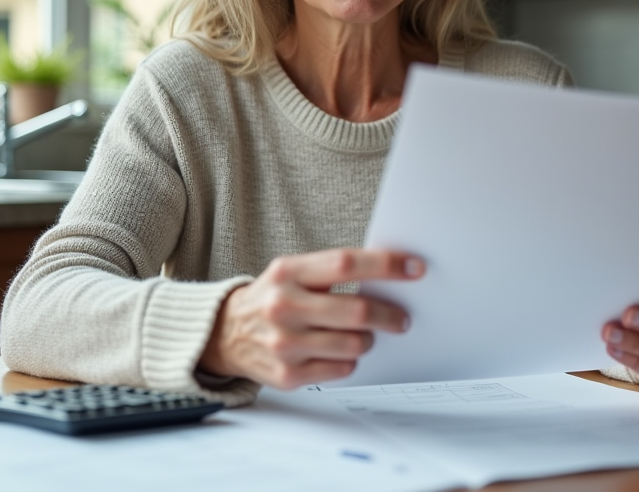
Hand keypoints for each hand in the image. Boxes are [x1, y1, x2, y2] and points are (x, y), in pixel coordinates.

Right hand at [199, 248, 423, 388]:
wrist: (223, 333)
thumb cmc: (270, 298)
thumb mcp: (291, 273)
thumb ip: (330, 272)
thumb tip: (387, 278)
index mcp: (287, 272)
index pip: (346, 263)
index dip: (386, 265)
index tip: (415, 268)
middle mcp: (283, 306)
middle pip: (357, 310)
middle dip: (390, 314)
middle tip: (401, 317)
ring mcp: (284, 344)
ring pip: (354, 344)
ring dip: (369, 339)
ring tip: (365, 335)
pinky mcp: (287, 375)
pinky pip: (340, 368)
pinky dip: (349, 359)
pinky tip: (340, 351)